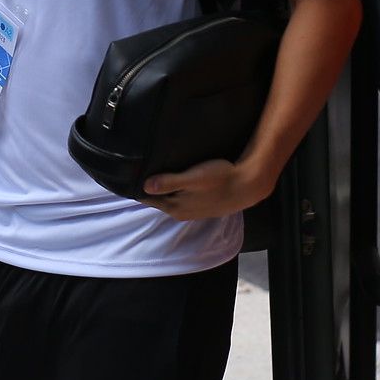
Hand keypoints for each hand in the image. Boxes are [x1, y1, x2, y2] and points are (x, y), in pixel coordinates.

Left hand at [141, 157, 275, 222]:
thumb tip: (145, 186)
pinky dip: (175, 191)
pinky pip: (180, 198)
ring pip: (169, 199)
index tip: (133, 171)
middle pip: (157, 199)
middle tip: (142, 167)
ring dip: (163, 188)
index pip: (148, 198)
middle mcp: (180, 212)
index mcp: (175, 207)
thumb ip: (169, 182)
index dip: (140, 185)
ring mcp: (190, 211)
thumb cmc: (220, 178)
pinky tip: (178, 180)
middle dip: (150, 186)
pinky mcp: (200, 206)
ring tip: (157, 171)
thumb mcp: (193, 177)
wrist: (247, 185)